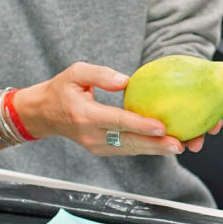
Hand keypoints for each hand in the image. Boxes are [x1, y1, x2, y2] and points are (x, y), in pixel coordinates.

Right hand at [12, 62, 193, 156]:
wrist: (42, 114)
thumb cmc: (60, 90)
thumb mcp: (75, 73)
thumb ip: (100, 74)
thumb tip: (127, 80)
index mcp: (84, 115)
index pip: (117, 121)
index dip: (140, 124)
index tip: (161, 126)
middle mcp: (91, 135)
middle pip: (129, 142)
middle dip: (156, 145)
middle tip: (179, 144)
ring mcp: (96, 146)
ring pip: (131, 150)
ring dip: (156, 150)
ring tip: (180, 146)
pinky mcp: (102, 150)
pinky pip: (128, 150)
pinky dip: (148, 148)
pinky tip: (166, 145)